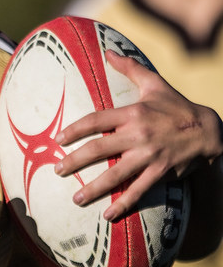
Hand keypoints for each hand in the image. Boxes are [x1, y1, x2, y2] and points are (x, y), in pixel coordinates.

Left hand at [54, 51, 222, 220]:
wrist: (210, 130)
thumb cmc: (176, 106)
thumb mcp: (154, 84)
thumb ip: (129, 68)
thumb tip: (108, 51)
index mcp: (133, 113)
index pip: (96, 120)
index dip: (74, 130)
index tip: (58, 140)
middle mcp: (139, 135)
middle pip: (99, 149)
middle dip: (75, 161)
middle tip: (58, 170)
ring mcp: (150, 156)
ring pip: (116, 174)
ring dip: (95, 189)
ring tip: (76, 199)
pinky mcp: (161, 172)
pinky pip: (139, 190)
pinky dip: (124, 204)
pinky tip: (108, 215)